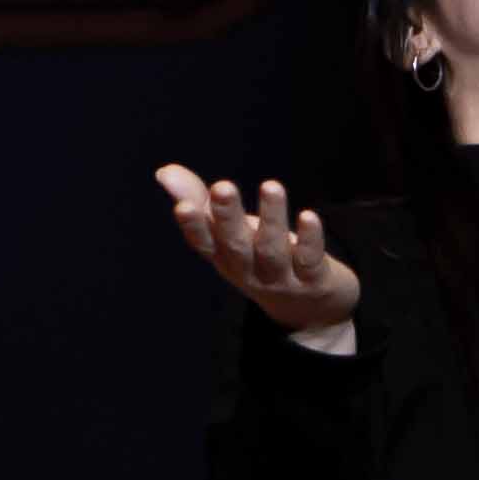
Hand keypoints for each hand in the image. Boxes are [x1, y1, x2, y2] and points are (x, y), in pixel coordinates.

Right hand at [158, 166, 360, 333]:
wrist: (310, 308)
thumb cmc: (260, 257)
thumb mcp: (228, 234)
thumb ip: (199, 200)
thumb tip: (164, 171)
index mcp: (224, 257)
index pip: (203, 242)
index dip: (193, 226)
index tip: (182, 206)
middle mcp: (249, 270)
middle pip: (235, 245)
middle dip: (227, 217)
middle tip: (222, 187)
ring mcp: (281, 278)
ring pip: (273, 250)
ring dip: (271, 219)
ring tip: (271, 185)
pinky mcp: (314, 279)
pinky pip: (310, 259)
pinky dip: (309, 239)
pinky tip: (308, 216)